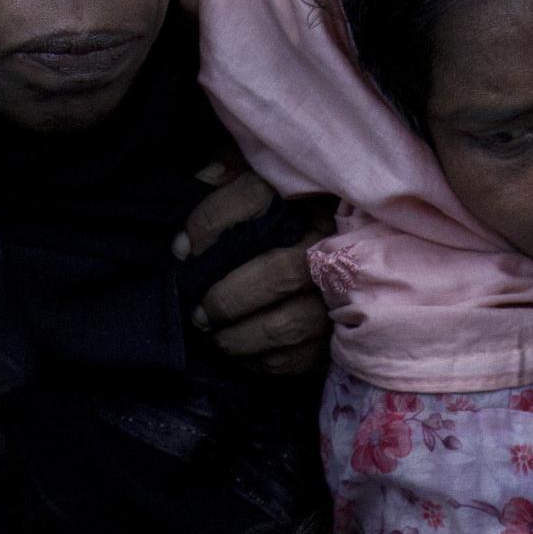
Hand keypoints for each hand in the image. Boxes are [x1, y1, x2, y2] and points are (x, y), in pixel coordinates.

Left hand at [176, 167, 338, 377]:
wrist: (351, 254)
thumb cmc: (290, 211)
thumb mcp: (261, 174)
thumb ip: (231, 172)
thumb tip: (201, 181)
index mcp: (310, 194)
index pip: (255, 196)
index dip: (210, 223)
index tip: (181, 249)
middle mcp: (331, 242)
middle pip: (277, 272)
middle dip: (226, 297)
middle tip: (198, 311)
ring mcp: (341, 293)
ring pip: (286, 324)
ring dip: (238, 337)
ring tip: (212, 334)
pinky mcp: (339, 334)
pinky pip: (296, 358)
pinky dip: (260, 361)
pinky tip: (239, 353)